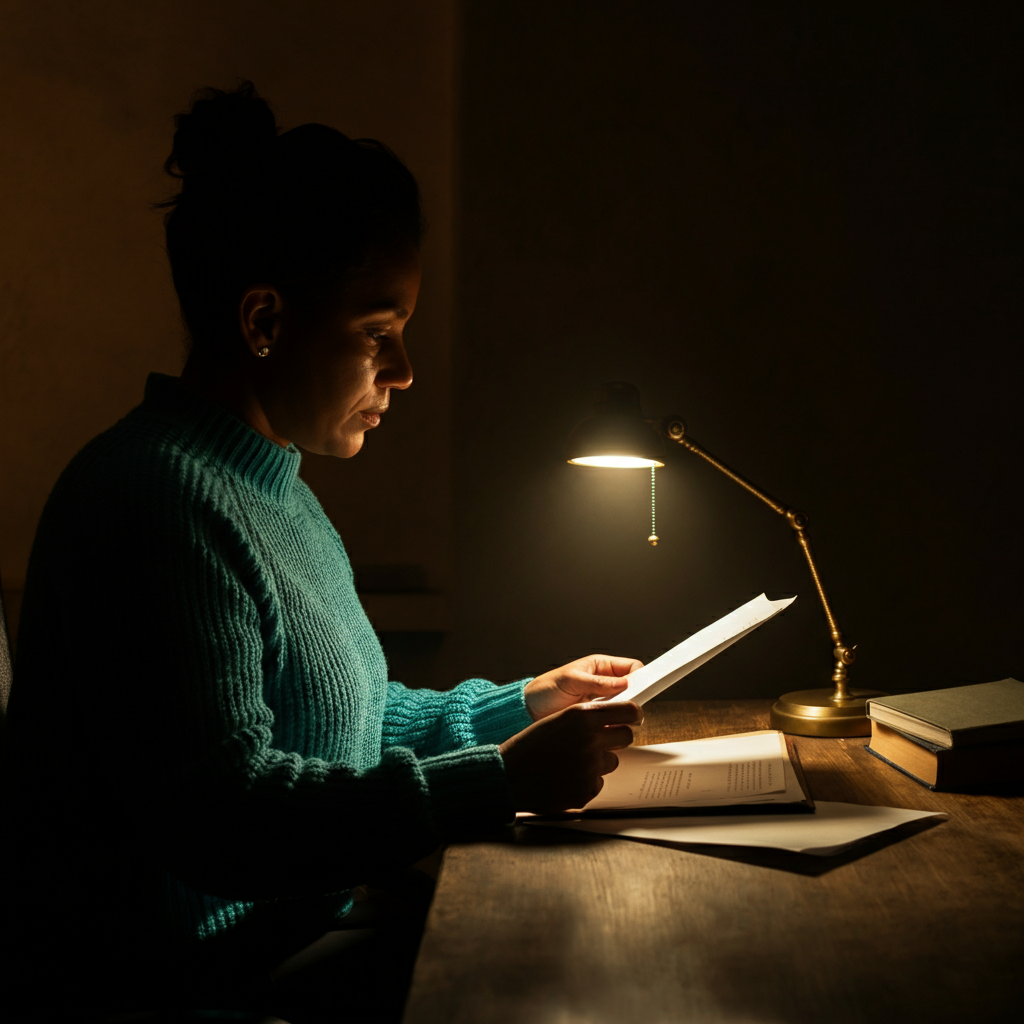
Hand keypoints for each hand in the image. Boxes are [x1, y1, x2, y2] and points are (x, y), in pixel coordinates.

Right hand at [499, 701, 642, 812]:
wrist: (508, 776)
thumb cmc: (529, 746)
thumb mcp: (558, 719)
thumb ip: (587, 717)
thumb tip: (613, 719)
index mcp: (582, 715)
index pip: (628, 711)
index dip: (633, 715)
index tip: (634, 717)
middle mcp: (590, 738)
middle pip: (626, 736)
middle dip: (617, 738)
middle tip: (599, 741)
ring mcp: (590, 766)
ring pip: (612, 761)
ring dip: (598, 761)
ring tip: (571, 761)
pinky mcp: (588, 789)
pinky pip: (598, 781)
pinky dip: (586, 780)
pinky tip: (566, 777)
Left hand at [524, 654, 643, 721]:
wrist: (530, 711)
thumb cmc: (546, 689)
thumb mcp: (571, 680)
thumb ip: (597, 682)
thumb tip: (624, 683)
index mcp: (600, 667)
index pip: (631, 668)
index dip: (641, 675)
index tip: (647, 685)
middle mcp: (604, 684)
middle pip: (633, 688)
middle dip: (634, 696)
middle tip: (631, 704)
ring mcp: (602, 702)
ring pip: (625, 706)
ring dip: (623, 711)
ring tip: (612, 715)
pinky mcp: (598, 719)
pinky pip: (615, 721)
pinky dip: (615, 723)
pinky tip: (607, 725)